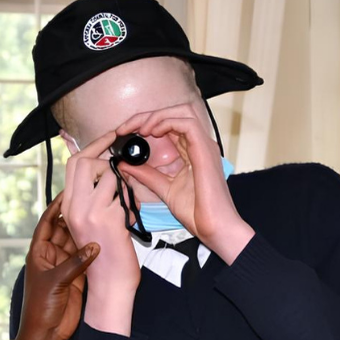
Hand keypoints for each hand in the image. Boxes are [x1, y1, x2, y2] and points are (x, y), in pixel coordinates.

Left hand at [15, 194, 97, 339]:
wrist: (48, 333)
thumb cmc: (41, 307)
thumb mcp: (56, 282)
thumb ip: (75, 263)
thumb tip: (94, 246)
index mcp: (39, 252)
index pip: (48, 223)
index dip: (57, 208)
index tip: (69, 193)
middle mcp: (52, 255)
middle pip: (65, 230)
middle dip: (77, 217)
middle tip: (92, 202)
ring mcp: (65, 265)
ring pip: (78, 243)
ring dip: (87, 233)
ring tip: (101, 217)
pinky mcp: (78, 276)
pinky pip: (86, 258)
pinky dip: (94, 250)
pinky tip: (105, 239)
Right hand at [62, 129, 138, 334]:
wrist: (110, 284)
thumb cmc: (106, 255)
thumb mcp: (91, 223)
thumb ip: (93, 197)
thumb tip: (104, 170)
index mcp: (68, 207)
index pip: (73, 164)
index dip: (91, 147)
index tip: (109, 138)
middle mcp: (74, 207)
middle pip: (83, 161)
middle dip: (104, 153)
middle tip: (122, 155)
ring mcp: (89, 212)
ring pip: (108, 174)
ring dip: (124, 181)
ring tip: (128, 201)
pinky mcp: (107, 218)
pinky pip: (123, 192)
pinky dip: (132, 198)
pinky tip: (132, 214)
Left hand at [114, 105, 252, 260]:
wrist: (214, 227)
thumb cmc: (197, 212)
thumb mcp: (165, 189)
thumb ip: (147, 175)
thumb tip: (126, 164)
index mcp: (190, 152)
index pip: (168, 126)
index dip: (145, 124)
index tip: (125, 134)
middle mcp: (198, 144)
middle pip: (174, 113)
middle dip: (148, 116)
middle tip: (126, 128)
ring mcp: (203, 145)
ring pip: (181, 112)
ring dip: (156, 116)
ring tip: (139, 128)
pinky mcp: (205, 149)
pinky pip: (187, 123)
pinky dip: (167, 122)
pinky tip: (152, 132)